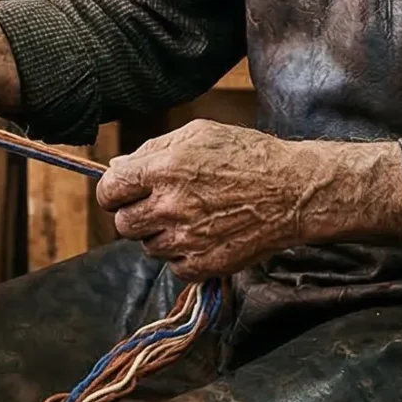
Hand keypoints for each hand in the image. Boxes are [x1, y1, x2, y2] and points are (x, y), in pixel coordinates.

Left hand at [96, 121, 394, 280]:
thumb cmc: (247, 156)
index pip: (108, 191)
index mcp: (162, 169)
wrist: (292, 191)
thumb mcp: (198, 135)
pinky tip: (205, 236)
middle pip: (123, 224)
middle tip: (162, 206)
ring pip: (148, 247)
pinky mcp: (203, 265)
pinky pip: (173, 267)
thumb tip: (115, 167)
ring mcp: (185, 239)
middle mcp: (169, 206)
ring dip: (161, 236)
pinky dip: (183, 256)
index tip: (124, 194)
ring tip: (192, 218)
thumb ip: (151, 150)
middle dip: (136, 215)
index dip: (113, 193)